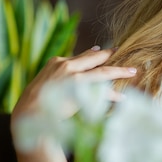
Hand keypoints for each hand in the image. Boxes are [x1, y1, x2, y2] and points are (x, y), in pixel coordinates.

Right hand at [11, 46, 136, 125]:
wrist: (28, 112)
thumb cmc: (34, 102)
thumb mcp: (44, 82)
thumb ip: (58, 77)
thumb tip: (70, 76)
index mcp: (56, 62)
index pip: (80, 56)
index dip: (93, 54)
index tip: (102, 50)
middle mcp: (67, 65)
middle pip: (94, 58)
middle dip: (110, 54)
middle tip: (122, 50)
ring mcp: (74, 77)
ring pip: (103, 72)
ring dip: (119, 71)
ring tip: (133, 71)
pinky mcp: (81, 90)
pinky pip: (102, 92)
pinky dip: (113, 95)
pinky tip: (122, 97)